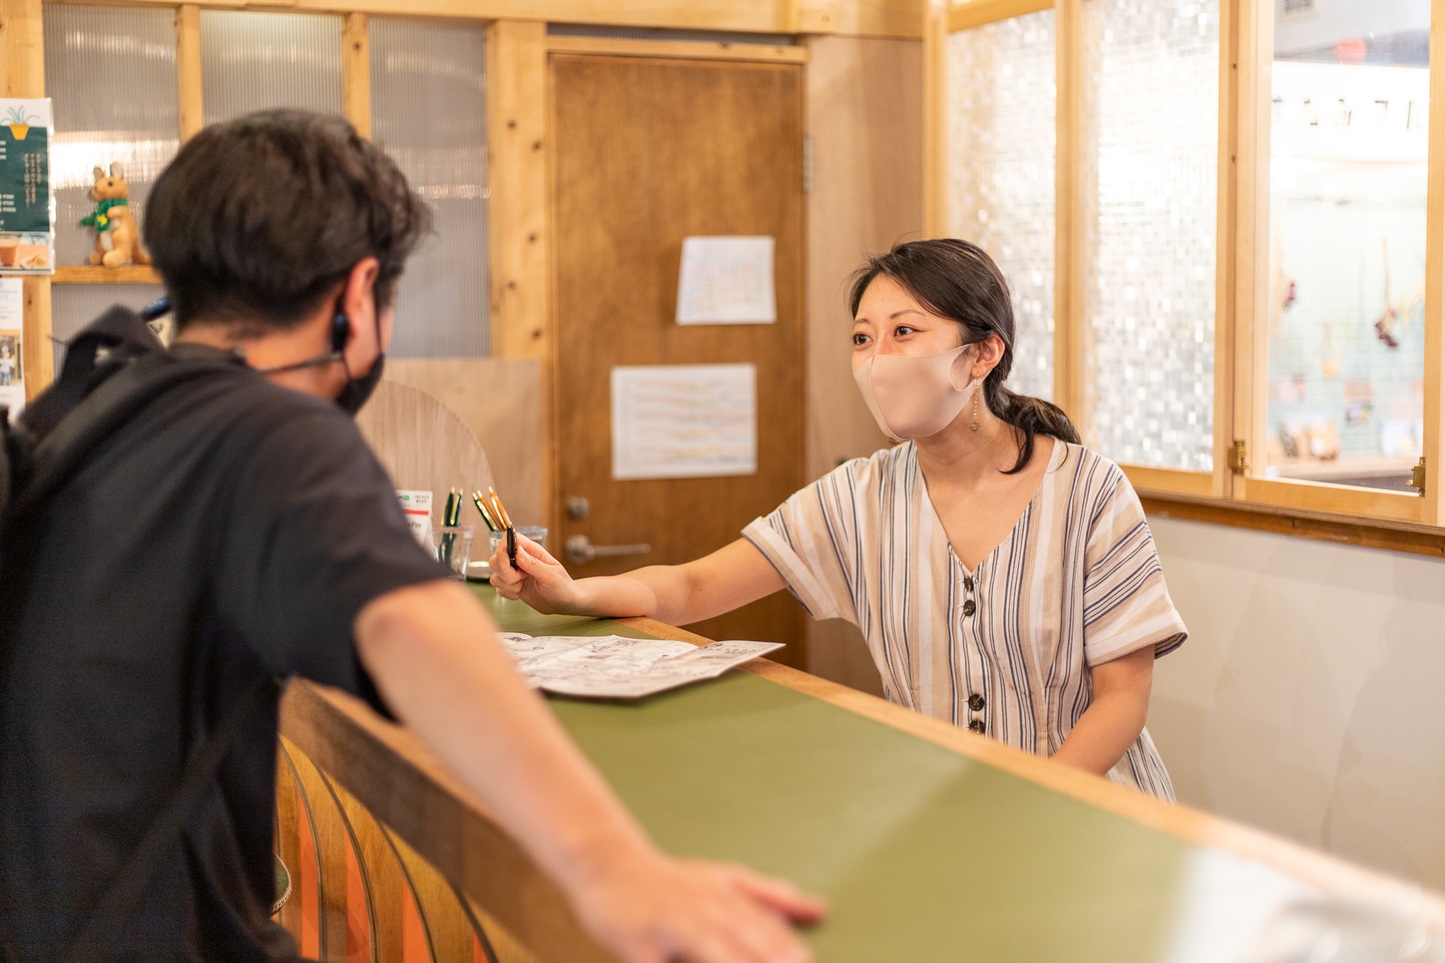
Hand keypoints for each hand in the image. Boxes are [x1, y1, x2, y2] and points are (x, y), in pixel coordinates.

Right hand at [489, 531, 577, 613]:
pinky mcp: (512, 585)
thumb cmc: (563, 587)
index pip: (507, 540)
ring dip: (508, 585)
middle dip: (505, 573)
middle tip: (521, 578)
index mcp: (531, 551)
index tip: (507, 566)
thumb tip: (517, 551)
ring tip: (522, 587)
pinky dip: (508, 593)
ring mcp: (515, 573)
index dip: (502, 551)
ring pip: (495, 575)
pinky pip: (499, 588)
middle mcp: (520, 560)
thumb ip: (533, 564)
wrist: (564, 603)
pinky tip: (520, 594)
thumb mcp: (551, 575)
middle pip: (496, 558)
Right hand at [569, 849, 825, 962]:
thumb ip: (770, 896)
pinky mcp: (638, 944)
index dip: (791, 951)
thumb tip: (820, 909)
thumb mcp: (724, 880)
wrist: (607, 862)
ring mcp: (671, 926)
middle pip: (746, 940)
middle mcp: (704, 910)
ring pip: (710, 950)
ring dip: (733, 960)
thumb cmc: (671, 880)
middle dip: (771, 959)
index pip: (769, 930)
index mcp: (728, 898)